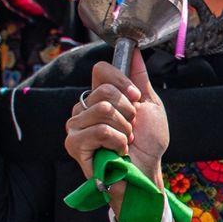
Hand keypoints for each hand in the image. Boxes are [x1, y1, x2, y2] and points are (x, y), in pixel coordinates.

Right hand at [64, 52, 167, 196]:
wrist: (147, 171)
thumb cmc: (148, 143)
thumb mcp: (149, 105)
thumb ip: (139, 78)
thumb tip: (135, 50)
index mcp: (98, 96)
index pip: (100, 70)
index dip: (122, 82)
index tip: (136, 99)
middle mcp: (83, 108)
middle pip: (103, 90)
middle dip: (127, 111)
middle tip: (130, 128)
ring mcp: (75, 126)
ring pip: (102, 109)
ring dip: (124, 128)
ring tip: (125, 141)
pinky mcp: (73, 144)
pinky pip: (99, 130)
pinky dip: (117, 141)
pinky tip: (118, 151)